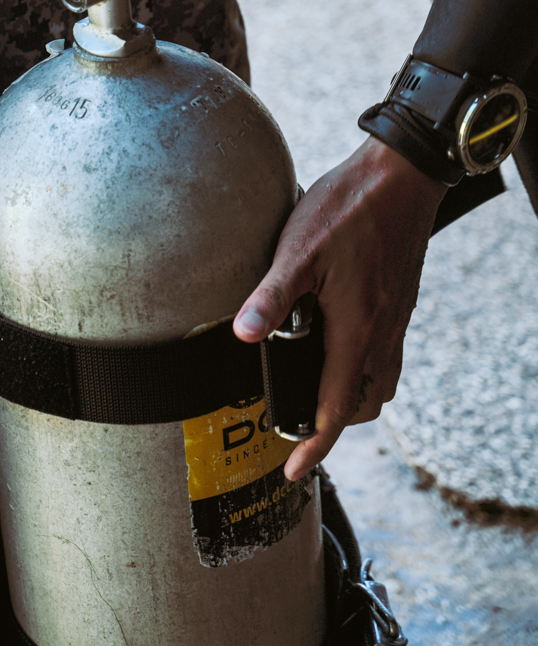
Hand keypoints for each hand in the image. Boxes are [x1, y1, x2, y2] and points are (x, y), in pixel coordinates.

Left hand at [233, 137, 445, 480]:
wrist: (401, 174)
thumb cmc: (350, 207)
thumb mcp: (298, 249)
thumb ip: (271, 295)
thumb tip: (244, 333)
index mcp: (358, 329)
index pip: (337, 408)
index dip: (315, 446)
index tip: (294, 470)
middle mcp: (384, 330)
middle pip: (365, 402)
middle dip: (334, 422)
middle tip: (298, 420)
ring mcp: (396, 315)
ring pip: (379, 377)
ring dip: (351, 392)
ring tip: (314, 382)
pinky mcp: (399, 298)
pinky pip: (385, 349)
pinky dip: (362, 361)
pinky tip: (334, 334)